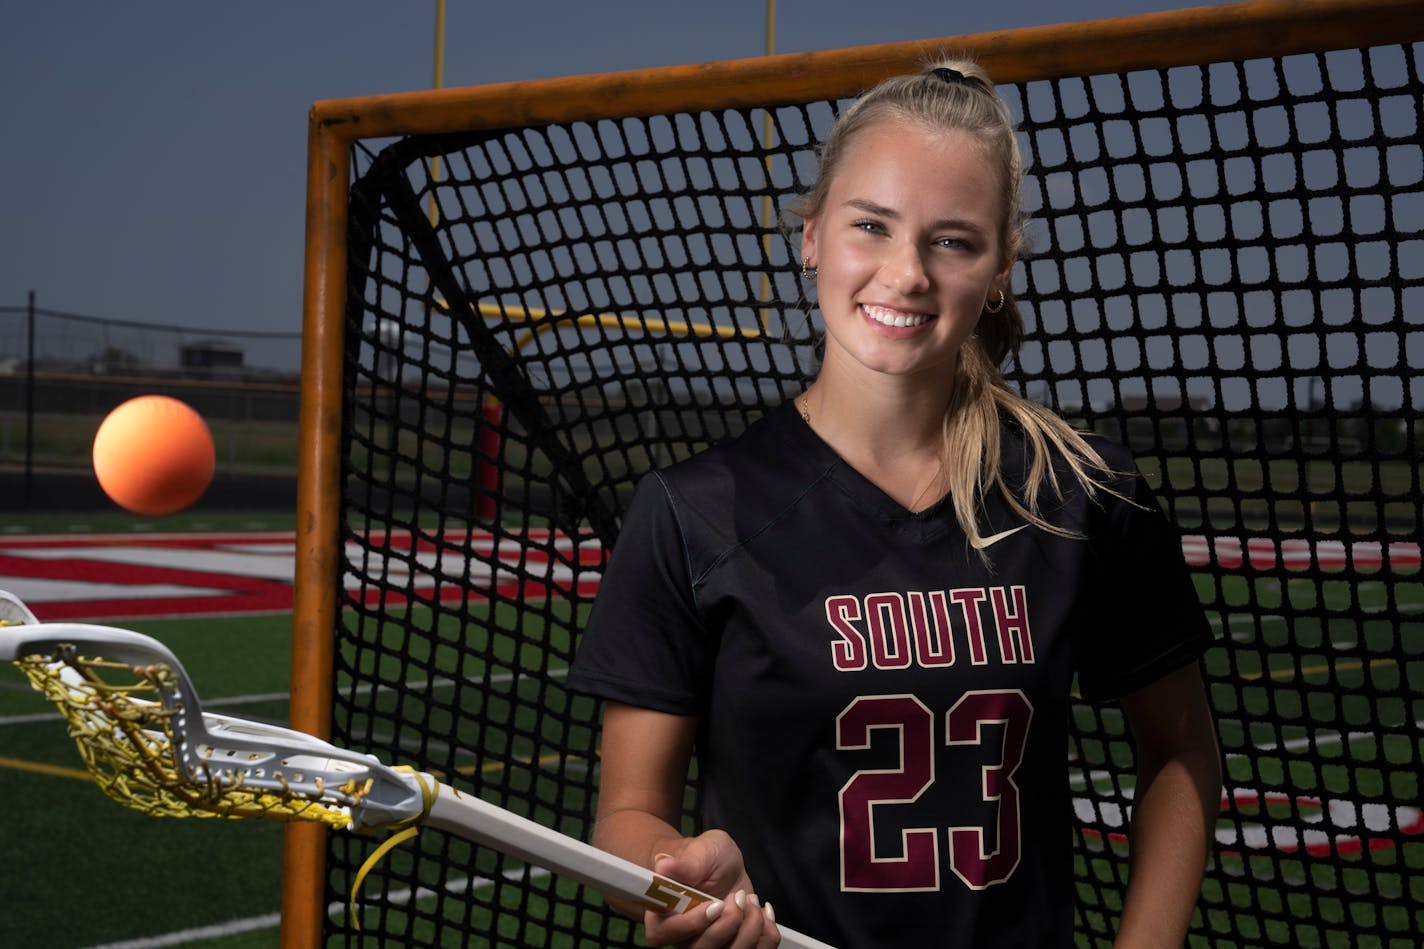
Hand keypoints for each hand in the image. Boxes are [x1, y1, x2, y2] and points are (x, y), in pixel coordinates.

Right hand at [641, 830, 780, 947]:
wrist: (722, 866)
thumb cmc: (704, 857)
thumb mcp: (699, 853)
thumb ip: (684, 864)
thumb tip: (662, 865)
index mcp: (663, 915)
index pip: (664, 933)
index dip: (691, 923)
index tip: (715, 905)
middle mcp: (683, 938)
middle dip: (728, 924)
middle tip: (737, 896)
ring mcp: (710, 947)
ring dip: (750, 928)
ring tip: (750, 900)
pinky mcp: (733, 948)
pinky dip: (767, 935)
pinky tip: (762, 912)